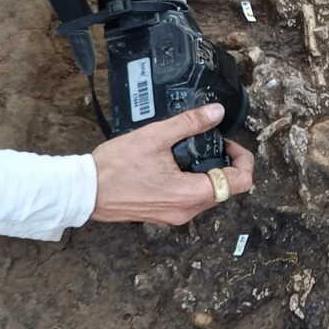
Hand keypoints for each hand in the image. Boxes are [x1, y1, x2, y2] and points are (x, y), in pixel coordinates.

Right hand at [91, 104, 254, 225]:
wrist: (86, 191)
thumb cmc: (115, 167)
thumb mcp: (155, 136)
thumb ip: (189, 123)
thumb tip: (215, 113)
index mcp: (190, 194)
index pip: (240, 182)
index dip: (242, 159)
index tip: (229, 143)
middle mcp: (187, 211)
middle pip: (227, 190)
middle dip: (225, 164)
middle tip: (209, 142)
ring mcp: (176, 216)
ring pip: (209, 195)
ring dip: (208, 173)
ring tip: (188, 152)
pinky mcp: (165, 214)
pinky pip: (191, 199)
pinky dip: (192, 182)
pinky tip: (174, 165)